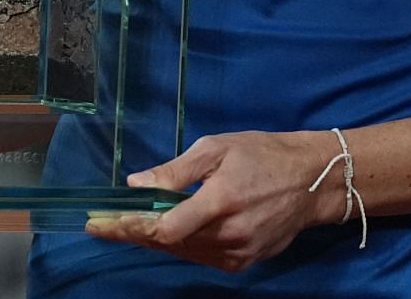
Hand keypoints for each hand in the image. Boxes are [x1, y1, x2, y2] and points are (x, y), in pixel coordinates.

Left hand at [84, 130, 337, 272]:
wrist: (312, 181)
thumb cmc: (262, 155)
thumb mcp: (217, 148)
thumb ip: (176, 170)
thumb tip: (137, 184)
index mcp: (220, 201)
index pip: (164, 227)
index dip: (127, 227)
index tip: (98, 223)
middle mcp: (229, 234)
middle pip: (168, 243)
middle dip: (133, 233)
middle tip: (103, 224)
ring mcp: (239, 252)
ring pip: (183, 252)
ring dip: (155, 240)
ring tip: (129, 226)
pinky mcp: (246, 261)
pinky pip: (202, 257)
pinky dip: (181, 245)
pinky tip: (167, 233)